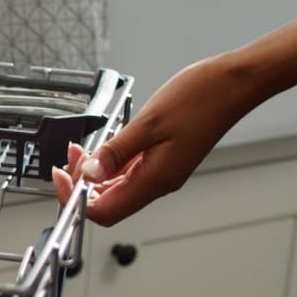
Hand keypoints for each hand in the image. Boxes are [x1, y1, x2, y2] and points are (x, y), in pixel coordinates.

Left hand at [53, 56, 253, 225]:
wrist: (235, 84)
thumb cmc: (201, 98)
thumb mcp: (148, 123)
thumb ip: (115, 152)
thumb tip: (88, 175)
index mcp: (156, 180)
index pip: (105, 211)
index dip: (77, 200)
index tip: (61, 178)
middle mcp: (159, 182)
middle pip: (108, 202)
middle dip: (81, 185)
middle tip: (67, 160)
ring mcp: (162, 172)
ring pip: (117, 187)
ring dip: (94, 172)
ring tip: (79, 150)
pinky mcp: (164, 159)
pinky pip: (129, 171)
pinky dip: (110, 163)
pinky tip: (102, 146)